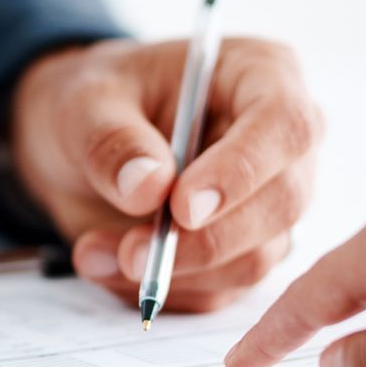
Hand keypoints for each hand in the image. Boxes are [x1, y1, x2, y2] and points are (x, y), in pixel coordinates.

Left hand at [10, 37, 321, 311]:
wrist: (80, 140)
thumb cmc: (98, 101)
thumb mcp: (85, 103)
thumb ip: (112, 140)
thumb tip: (149, 188)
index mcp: (262, 75)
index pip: (285, 124)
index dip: (241, 171)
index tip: (182, 207)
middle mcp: (282, 143)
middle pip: (282, 202)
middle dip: (204, 240)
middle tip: (130, 252)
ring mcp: (270, 203)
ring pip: (254, 259)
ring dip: (174, 273)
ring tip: (94, 252)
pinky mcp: (245, 252)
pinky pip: (219, 290)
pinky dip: (161, 289)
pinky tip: (105, 263)